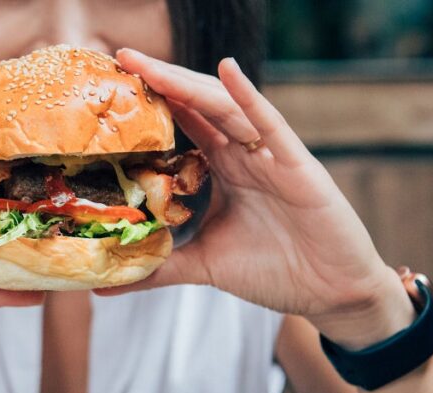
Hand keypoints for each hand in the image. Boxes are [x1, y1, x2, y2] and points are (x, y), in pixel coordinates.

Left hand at [102, 49, 412, 346]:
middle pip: (197, 105)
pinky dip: (248, 97)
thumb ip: (158, 267)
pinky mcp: (299, 167)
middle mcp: (245, 153)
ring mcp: (271, 156)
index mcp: (224, 168)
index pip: (183, 123)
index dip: (151, 102)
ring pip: (225, 108)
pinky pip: (270, 125)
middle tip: (121, 57)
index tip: (111, 86)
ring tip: (150, 64)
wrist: (330, 294)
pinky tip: (226, 72)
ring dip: (188, 84)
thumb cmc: (276, 271)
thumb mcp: (203, 266)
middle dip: (160, 80)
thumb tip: (102, 285)